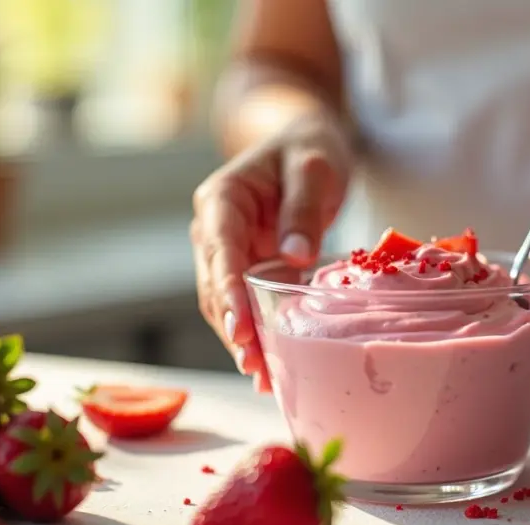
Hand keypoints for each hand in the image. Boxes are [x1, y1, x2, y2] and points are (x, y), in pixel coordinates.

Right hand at [190, 111, 351, 391]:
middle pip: (216, 286)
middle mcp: (214, 229)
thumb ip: (303, 208)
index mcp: (222, 199)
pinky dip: (254, 335)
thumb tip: (295, 257)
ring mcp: (227, 252)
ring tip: (264, 377)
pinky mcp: (245, 269)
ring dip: (241, 341)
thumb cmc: (308, 148)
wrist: (305, 143)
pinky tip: (269, 367)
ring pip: (224, 304)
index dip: (228, 292)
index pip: (219, 250)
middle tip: (256, 365)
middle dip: (234, 328)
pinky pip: (244, 305)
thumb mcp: (314, 167)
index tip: (240, 327)